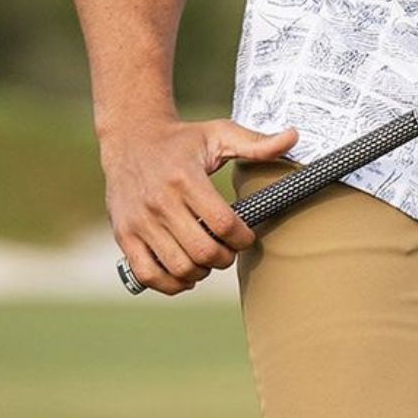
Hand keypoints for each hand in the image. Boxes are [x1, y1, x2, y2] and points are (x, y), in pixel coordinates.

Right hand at [101, 115, 297, 295]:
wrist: (131, 139)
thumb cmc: (182, 140)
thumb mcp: (219, 134)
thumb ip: (256, 142)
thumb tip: (294, 137)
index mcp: (185, 179)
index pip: (223, 224)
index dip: (243, 237)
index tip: (247, 234)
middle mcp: (159, 202)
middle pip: (203, 251)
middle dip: (225, 258)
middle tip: (230, 250)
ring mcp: (139, 221)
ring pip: (178, 267)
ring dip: (201, 272)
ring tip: (209, 259)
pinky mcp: (124, 235)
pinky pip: (147, 274)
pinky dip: (170, 283)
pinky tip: (185, 273)